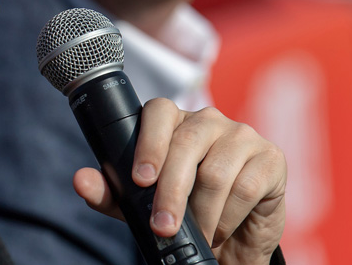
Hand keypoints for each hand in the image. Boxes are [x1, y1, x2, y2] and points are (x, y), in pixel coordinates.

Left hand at [73, 98, 285, 264]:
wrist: (232, 239)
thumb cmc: (183, 210)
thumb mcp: (140, 206)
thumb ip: (111, 192)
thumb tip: (81, 180)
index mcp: (175, 122)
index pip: (159, 111)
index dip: (149, 143)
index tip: (140, 179)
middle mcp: (208, 120)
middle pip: (186, 143)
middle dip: (171, 191)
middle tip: (162, 226)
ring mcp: (241, 135)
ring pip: (216, 171)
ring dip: (202, 213)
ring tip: (196, 234)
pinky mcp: (270, 158)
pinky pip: (245, 187)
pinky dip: (228, 217)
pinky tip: (221, 228)